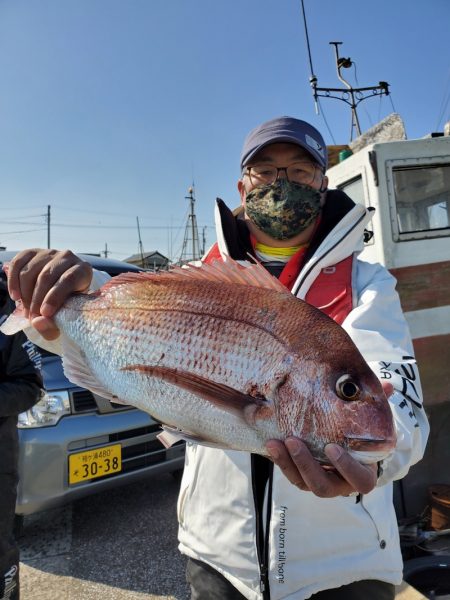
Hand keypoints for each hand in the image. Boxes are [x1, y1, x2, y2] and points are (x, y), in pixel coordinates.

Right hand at [6, 249, 92, 339]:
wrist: (58, 294)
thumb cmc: (66, 307)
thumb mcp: (65, 319)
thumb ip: (53, 326)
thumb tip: (38, 323)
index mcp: (83, 270)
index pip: (68, 279)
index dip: (55, 297)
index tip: (45, 314)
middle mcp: (67, 257)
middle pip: (47, 276)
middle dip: (36, 300)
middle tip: (33, 317)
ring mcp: (49, 253)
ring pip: (30, 271)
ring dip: (25, 294)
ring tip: (27, 311)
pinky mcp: (32, 252)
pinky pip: (17, 263)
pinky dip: (13, 281)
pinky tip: (15, 297)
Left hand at [265, 380, 394, 495]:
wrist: (345, 447)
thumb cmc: (360, 435)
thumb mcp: (369, 421)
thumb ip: (376, 406)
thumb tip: (389, 386)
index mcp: (362, 474)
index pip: (358, 480)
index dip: (345, 467)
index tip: (332, 447)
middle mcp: (340, 485)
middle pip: (323, 486)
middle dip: (306, 464)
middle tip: (294, 441)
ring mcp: (319, 483)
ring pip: (301, 482)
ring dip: (287, 463)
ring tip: (275, 443)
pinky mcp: (301, 477)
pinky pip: (289, 474)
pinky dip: (279, 460)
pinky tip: (270, 443)